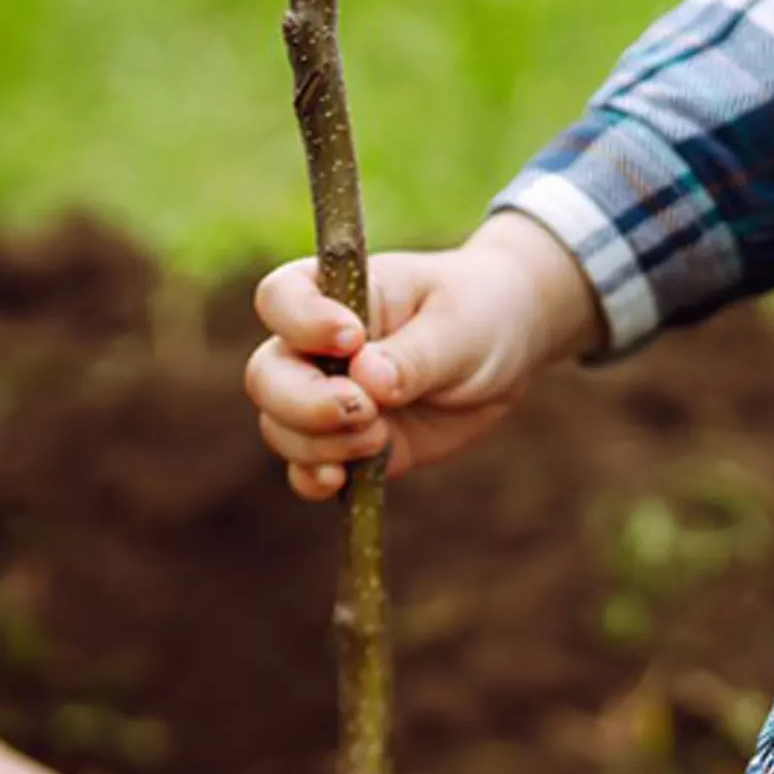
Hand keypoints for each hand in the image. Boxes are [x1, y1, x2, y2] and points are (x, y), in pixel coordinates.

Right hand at [245, 212, 600, 501]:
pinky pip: (306, 469)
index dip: (301, 323)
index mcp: (337, 293)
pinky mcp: (348, 446)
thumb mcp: (459, 327)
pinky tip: (340, 481)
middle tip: (362, 409)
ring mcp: (328, 399)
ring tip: (379, 437)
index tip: (351, 338)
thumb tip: (368, 379)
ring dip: (319, 445)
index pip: (280, 299)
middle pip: (267, 375)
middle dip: (304, 402)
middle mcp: (318, 348)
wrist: (506, 354)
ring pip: (280, 427)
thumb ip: (415, 354)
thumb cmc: (478, 315)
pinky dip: (313, 480)